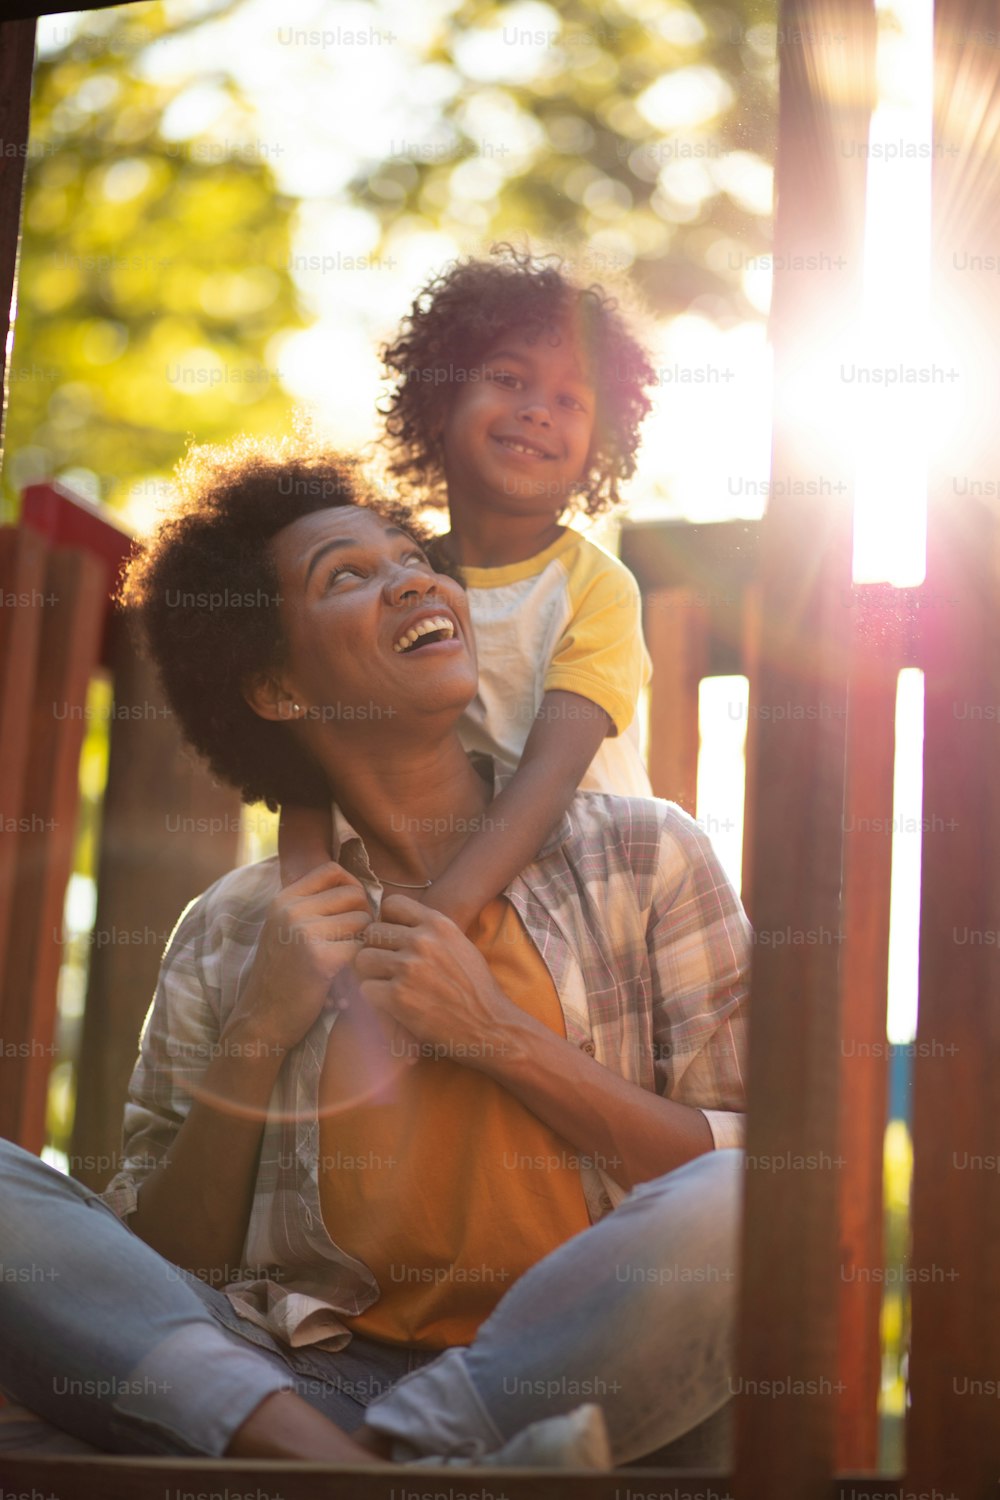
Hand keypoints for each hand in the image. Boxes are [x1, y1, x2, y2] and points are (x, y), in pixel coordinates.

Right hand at [231, 862, 371, 1053]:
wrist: (262, 1019)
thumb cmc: (282, 975)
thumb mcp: (285, 929)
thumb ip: (312, 906)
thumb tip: (357, 888)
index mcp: (284, 899)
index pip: (332, 870)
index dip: (351, 884)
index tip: (352, 908)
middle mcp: (292, 910)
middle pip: (354, 894)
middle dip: (363, 916)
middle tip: (353, 941)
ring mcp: (304, 932)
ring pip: (362, 921)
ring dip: (362, 941)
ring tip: (346, 961)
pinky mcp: (320, 958)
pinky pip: (361, 948)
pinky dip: (359, 963)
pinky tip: (345, 978)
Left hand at [353, 895, 517, 1066]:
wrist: (490, 1026)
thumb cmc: (476, 988)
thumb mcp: (460, 945)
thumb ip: (431, 932)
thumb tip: (397, 924)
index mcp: (438, 924)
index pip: (392, 904)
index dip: (387, 922)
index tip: (393, 939)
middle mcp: (422, 940)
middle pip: (372, 932)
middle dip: (376, 950)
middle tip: (387, 969)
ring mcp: (408, 967)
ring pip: (363, 959)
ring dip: (371, 975)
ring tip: (387, 987)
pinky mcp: (398, 996)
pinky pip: (365, 988)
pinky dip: (374, 999)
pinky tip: (390, 1005)